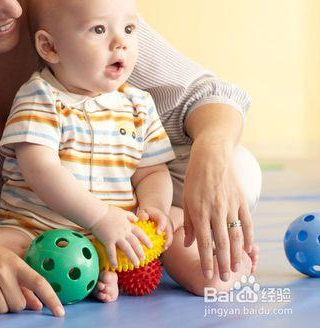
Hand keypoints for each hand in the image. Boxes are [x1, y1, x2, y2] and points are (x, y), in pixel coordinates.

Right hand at [0, 231, 64, 316]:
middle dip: (13, 303)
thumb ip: (25, 286)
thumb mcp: (11, 264)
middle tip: (4, 291)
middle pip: (19, 305)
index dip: (52, 299)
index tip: (60, 313)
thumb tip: (38, 306)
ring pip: (3, 309)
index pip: (39, 282)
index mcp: (17, 264)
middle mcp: (4, 271)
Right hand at [90, 206, 151, 266]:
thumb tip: (137, 219)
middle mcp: (124, 231)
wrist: (96, 213)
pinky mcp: (108, 240)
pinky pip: (111, 252)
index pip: (139, 233)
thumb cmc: (107, 211)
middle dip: (140, 251)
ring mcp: (116, 236)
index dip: (146, 240)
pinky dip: (113, 259)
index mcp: (128, 225)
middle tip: (143, 259)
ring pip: (127, 248)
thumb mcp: (122, 211)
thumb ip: (130, 216)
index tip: (150, 246)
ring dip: (132, 257)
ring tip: (136, 264)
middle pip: (135, 243)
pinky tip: (115, 266)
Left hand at [137, 207, 173, 249]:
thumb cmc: (147, 214)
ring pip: (171, 237)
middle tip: (164, 246)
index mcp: (161, 216)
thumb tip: (144, 218)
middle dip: (168, 239)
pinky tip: (160, 252)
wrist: (155, 214)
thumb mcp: (144, 211)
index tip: (158, 233)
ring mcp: (169, 229)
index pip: (162, 220)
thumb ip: (143, 214)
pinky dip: (165, 246)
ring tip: (163, 250)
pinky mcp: (169, 235)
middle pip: (170, 230)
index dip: (161, 226)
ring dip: (168, 244)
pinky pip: (168, 241)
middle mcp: (167, 223)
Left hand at [182, 139, 252, 281]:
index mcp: (199, 211)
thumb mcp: (186, 199)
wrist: (212, 155)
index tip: (207, 275)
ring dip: (237, 254)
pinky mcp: (241, 200)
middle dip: (222, 263)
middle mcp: (215, 210)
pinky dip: (248, 237)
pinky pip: (247, 222)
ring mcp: (230, 205)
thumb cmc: (195, 178)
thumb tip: (188, 243)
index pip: (202, 241)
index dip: (206, 260)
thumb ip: (188, 223)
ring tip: (237, 269)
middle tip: (223, 279)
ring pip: (236, 235)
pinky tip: (249, 249)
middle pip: (221, 242)